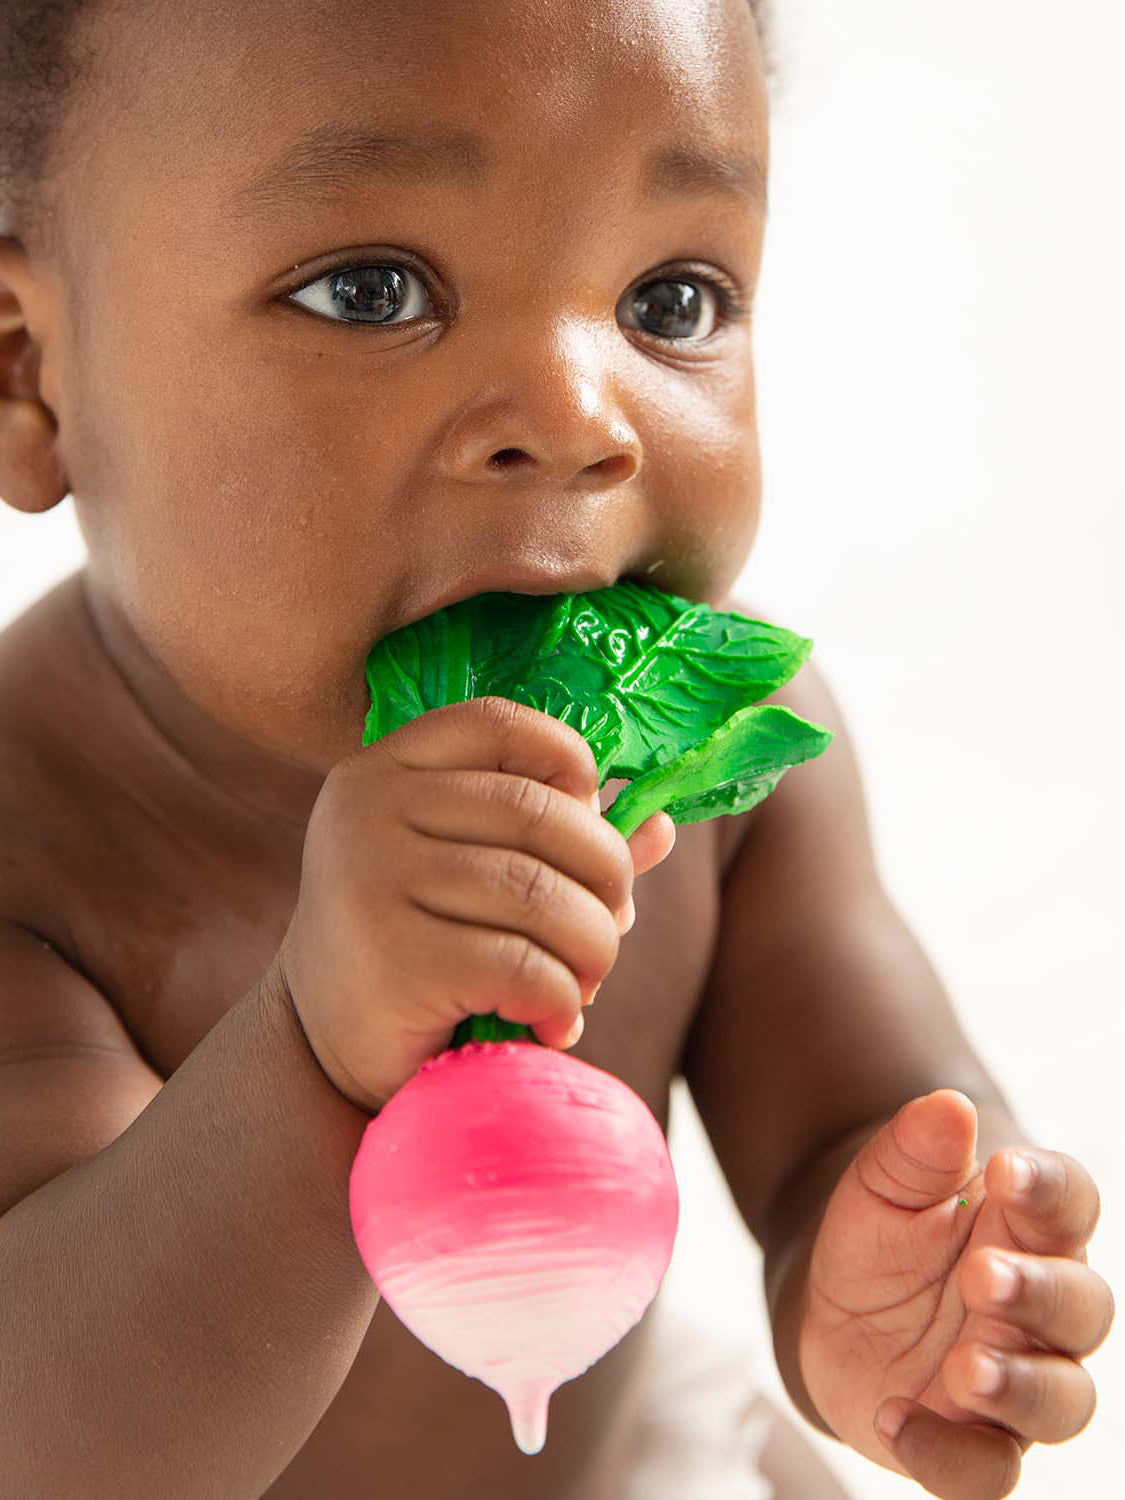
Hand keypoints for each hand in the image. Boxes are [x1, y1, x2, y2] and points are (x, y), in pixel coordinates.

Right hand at [277, 695, 674, 1113]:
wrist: (322, 1050)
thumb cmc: (417, 948)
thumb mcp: (475, 877)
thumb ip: (557, 844)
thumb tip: (660, 826)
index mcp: (386, 769)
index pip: (500, 724)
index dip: (570, 764)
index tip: (590, 825)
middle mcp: (370, 811)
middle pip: (543, 815)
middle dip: (606, 881)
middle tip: (605, 932)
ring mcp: (373, 880)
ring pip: (543, 895)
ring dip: (593, 950)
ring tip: (581, 984)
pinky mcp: (392, 959)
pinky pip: (524, 967)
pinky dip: (560, 1000)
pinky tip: (549, 1022)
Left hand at [798, 1089, 1113, 1497]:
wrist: (835, 1309)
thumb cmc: (880, 1234)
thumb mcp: (880, 1184)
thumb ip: (913, 1148)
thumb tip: (947, 1108)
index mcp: (1029, 1228)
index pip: (1069, 1203)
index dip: (1049, 1187)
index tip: (1005, 1168)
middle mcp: (1041, 1309)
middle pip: (1082, 1306)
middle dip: (1039, 1293)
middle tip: (983, 1275)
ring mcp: (1017, 1378)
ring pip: (1062, 1400)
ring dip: (1021, 1386)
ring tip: (966, 1367)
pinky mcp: (975, 1440)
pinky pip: (988, 1470)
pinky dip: (949, 1454)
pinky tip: (896, 1418)